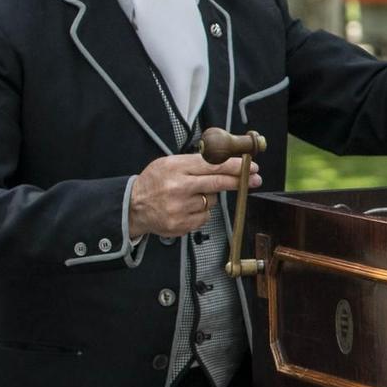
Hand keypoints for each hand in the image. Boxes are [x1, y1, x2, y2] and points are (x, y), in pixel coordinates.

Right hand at [130, 153, 259, 239]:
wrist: (132, 207)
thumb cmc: (153, 183)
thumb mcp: (169, 163)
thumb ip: (196, 162)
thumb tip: (226, 161)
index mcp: (175, 168)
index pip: (212, 165)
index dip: (234, 166)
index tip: (250, 166)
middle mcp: (178, 188)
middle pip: (217, 183)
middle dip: (239, 180)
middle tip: (254, 179)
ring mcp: (180, 208)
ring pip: (212, 201)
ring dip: (209, 198)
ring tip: (191, 195)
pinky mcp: (181, 225)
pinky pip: (205, 217)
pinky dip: (201, 212)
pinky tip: (187, 208)